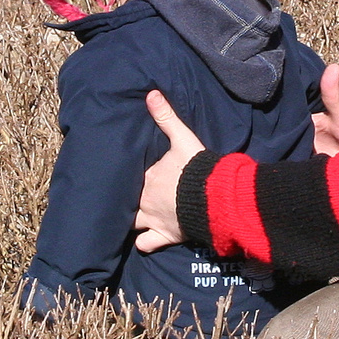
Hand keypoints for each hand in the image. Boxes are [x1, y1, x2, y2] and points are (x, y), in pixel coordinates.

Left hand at [133, 90, 204, 252]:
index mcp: (146, 177)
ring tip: (127, 219)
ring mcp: (153, 220)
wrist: (214, 196)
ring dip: (129, 221)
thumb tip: (151, 93)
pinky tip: (142, 241)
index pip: (128, 176)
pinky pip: (145, 244)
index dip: (127, 176)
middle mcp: (144, 200)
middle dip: (124, 199)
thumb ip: (166, 117)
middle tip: (124, 197)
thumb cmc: (197, 167)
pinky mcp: (165, 236)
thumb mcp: (183, 139)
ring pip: (130, 223)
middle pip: (125, 200)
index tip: (125, 175)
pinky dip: (143, 243)